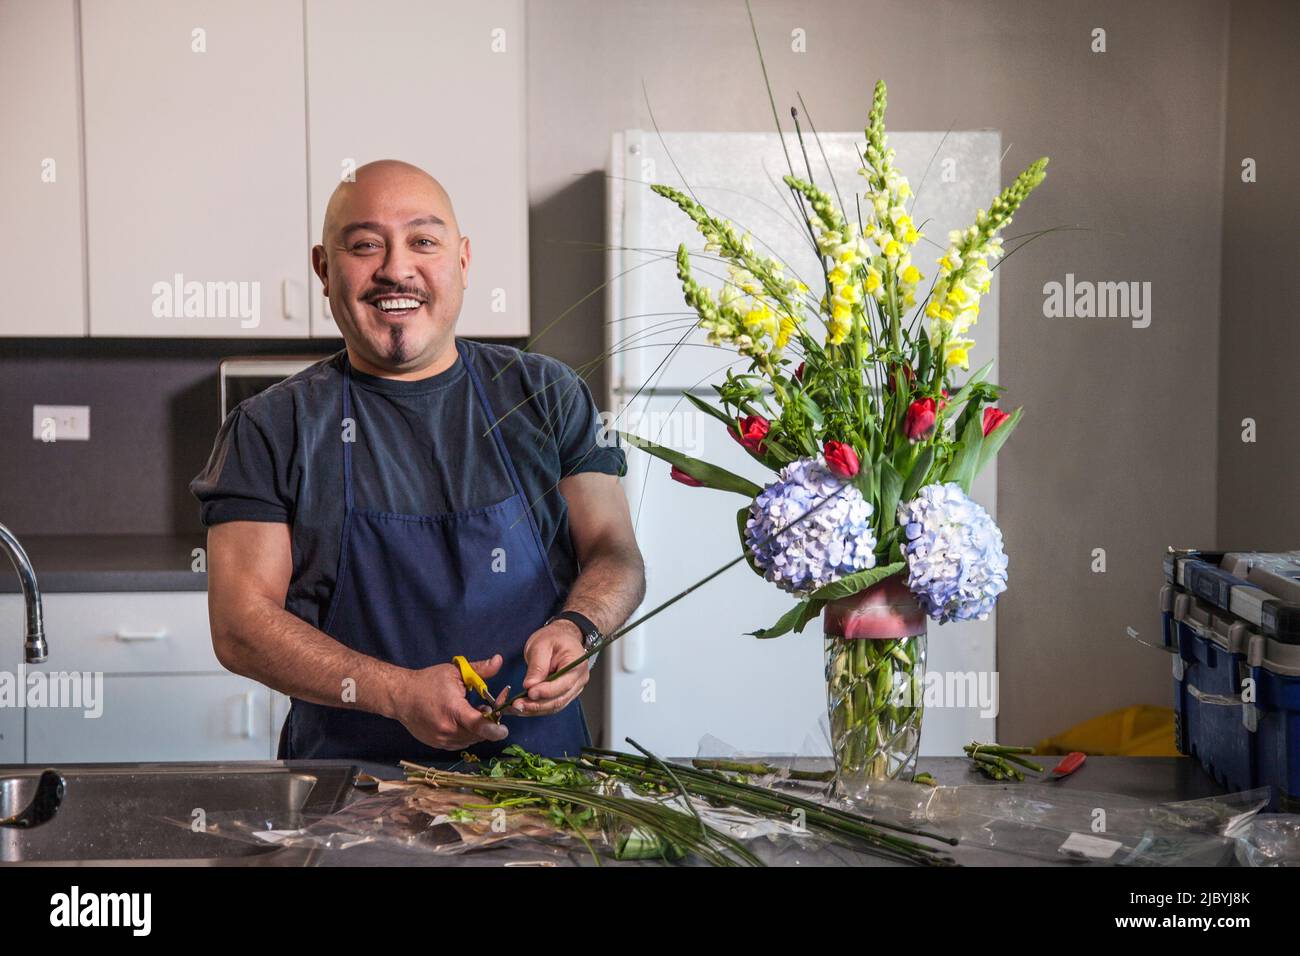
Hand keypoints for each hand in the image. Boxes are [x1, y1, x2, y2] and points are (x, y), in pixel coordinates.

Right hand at [395, 654, 509, 749]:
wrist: (401, 697)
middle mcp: (447, 728)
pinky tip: (462, 720)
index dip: (495, 729)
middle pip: (478, 734)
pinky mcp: (437, 744)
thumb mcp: (455, 671)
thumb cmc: (428, 682)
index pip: (479, 726)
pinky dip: (466, 734)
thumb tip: (499, 660)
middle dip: (488, 724)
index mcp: (453, 709)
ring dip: (477, 730)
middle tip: (486, 708)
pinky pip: (460, 743)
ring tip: (472, 712)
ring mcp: (441, 739)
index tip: (505, 730)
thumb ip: (480, 669)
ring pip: (470, 740)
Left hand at [513, 622, 589, 716]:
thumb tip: (530, 686)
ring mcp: (574, 688)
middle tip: (517, 705)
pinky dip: (537, 708)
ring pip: (555, 705)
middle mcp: (579, 679)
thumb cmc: (553, 638)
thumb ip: (537, 666)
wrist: (561, 637)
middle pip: (560, 699)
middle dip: (537, 704)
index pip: (564, 683)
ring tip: (517, 707)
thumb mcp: (541, 645)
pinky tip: (523, 707)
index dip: (546, 691)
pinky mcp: (565, 694)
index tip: (529, 693)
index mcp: (577, 664)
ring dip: (535, 709)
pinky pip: (552, 705)